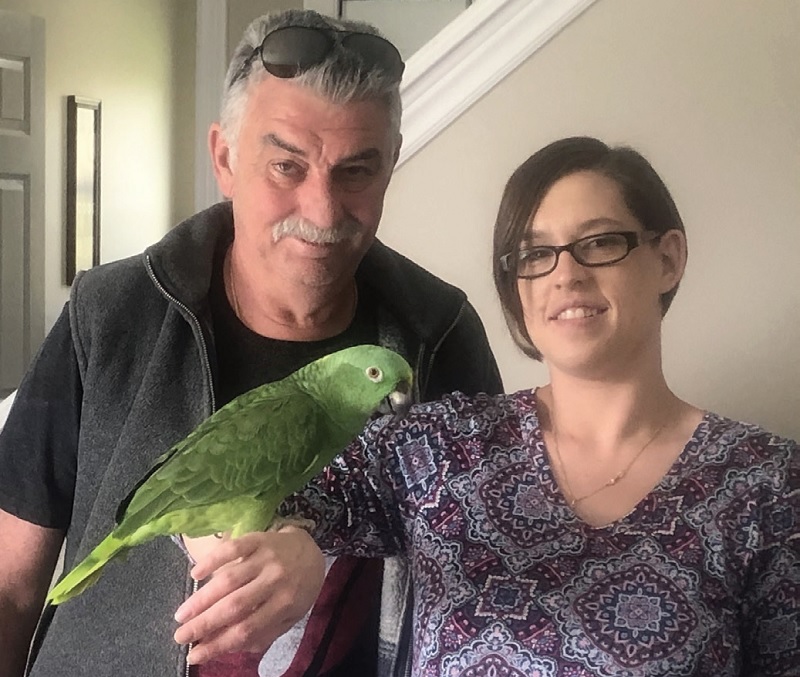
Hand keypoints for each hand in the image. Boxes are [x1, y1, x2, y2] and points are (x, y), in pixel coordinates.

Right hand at [173, 527, 324, 664]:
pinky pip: (233, 547)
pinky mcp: (259, 538)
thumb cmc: (297, 588)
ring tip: (181, 614)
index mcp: (284, 605)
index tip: (195, 655)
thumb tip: (228, 648)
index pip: (246, 629)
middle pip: (234, 606)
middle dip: (204, 624)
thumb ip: (264, 632)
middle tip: (180, 636)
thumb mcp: (289, 615)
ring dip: (201, 598)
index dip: (218, 644)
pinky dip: (212, 560)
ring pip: (229, 579)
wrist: (312, 549)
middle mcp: (275, 581)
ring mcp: (266, 558)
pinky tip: (195, 574)